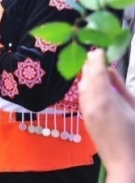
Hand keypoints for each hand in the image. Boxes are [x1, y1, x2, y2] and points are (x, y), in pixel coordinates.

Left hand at [79, 49, 134, 182]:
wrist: (125, 162)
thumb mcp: (134, 108)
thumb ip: (121, 88)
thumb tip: (111, 71)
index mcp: (105, 99)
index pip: (97, 72)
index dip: (97, 59)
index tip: (98, 49)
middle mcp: (91, 103)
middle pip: (87, 78)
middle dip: (90, 64)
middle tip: (93, 53)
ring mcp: (86, 111)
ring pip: (82, 87)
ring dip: (86, 74)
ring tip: (91, 64)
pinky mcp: (85, 118)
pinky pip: (82, 97)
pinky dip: (85, 86)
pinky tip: (90, 83)